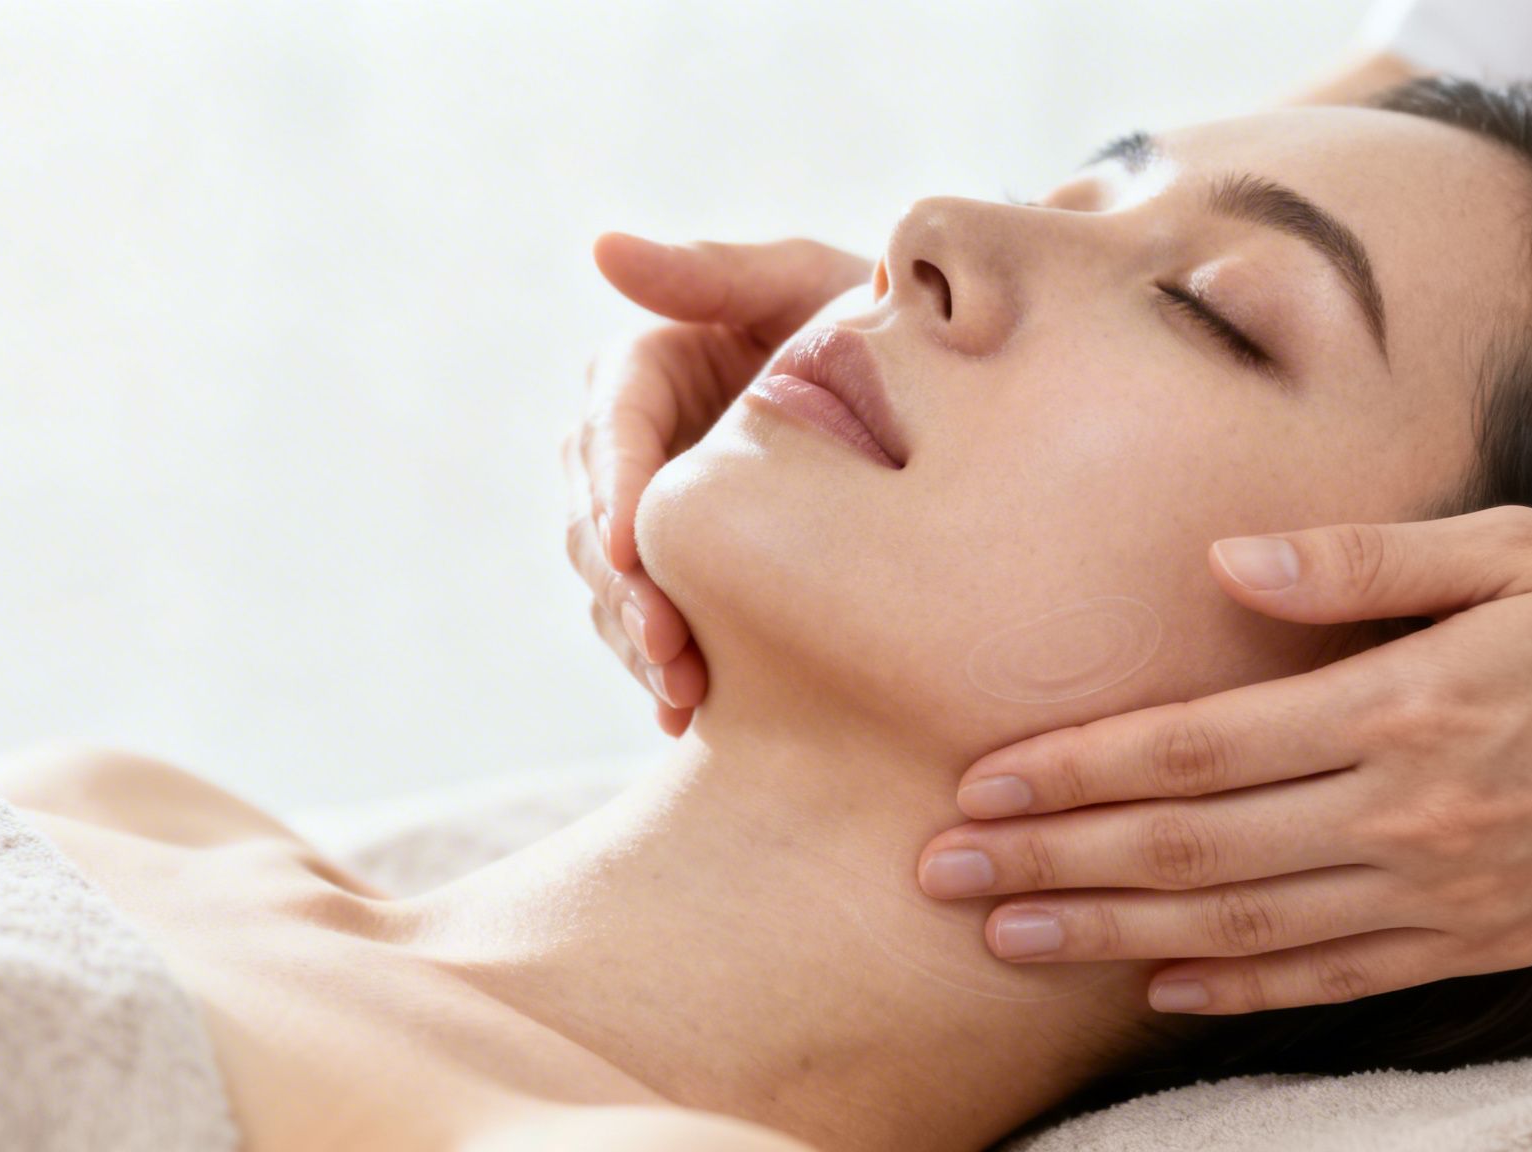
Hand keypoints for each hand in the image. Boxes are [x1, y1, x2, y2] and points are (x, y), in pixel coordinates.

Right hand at [566, 234, 870, 733]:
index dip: (614, 486)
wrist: (938, 403)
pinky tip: (684, 715)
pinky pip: (651, 623)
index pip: (608, 426)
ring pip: (612, 581)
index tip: (632, 549)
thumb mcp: (806, 286)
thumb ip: (714, 273)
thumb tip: (601, 248)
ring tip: (681, 695)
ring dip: (638, 639)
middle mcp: (634, 440)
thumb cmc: (874, 324)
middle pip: (593, 515)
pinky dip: (663, 666)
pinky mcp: (686, 571)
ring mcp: (656, 513)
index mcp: (649, 365)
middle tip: (666, 646)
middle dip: (624, 586)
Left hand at [917, 506, 1531, 1013]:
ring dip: (1113, 936)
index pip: (1196, 747)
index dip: (1076, 769)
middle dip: (1055, 862)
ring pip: (1241, 928)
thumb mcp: (1517, 548)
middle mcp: (1409, 814)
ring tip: (1012, 939)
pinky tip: (1161, 988)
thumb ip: (1363, 560)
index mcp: (1403, 705)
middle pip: (1191, 848)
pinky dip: (1241, 990)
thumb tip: (1227, 566)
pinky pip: (1337, 981)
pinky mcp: (1482, 941)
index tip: (981, 784)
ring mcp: (1444, 893)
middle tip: (944, 876)